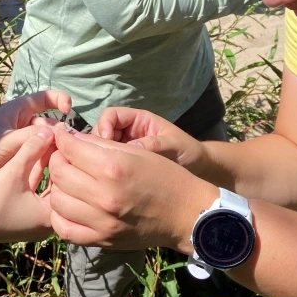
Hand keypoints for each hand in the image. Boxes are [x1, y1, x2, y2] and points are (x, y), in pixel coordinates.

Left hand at [0, 90, 71, 194]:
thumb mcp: (7, 141)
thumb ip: (32, 136)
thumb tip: (58, 132)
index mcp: (15, 111)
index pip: (43, 98)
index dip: (59, 100)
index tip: (69, 110)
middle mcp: (21, 124)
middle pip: (48, 122)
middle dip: (59, 130)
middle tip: (67, 143)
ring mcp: (22, 142)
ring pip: (46, 140)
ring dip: (55, 146)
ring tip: (63, 156)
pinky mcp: (22, 158)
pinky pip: (41, 154)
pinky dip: (49, 158)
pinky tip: (56, 166)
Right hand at [0, 129, 56, 247]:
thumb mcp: (13, 171)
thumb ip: (32, 149)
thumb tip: (49, 130)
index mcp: (51, 217)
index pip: (68, 184)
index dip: (65, 158)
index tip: (65, 139)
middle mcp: (47, 222)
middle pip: (59, 186)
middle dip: (57, 162)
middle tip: (59, 138)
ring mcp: (33, 220)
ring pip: (45, 187)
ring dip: (44, 166)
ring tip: (47, 140)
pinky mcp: (21, 216)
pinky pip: (33, 192)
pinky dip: (34, 175)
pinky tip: (35, 153)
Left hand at [47, 124, 219, 252]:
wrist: (187, 215)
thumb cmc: (165, 177)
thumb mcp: (137, 152)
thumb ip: (101, 144)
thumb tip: (70, 137)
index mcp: (114, 168)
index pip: (70, 148)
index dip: (62, 139)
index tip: (63, 138)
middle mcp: (104, 196)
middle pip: (59, 173)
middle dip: (57, 160)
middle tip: (64, 158)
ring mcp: (101, 222)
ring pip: (56, 200)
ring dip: (56, 187)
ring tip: (67, 181)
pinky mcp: (101, 240)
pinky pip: (64, 229)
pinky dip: (59, 215)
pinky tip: (68, 205)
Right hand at [94, 107, 210, 177]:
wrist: (197, 169)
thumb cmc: (188, 151)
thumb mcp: (174, 145)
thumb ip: (154, 144)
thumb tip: (131, 148)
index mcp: (138, 120)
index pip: (111, 115)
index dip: (105, 125)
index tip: (107, 141)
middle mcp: (128, 132)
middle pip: (100, 132)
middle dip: (99, 144)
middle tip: (106, 161)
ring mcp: (125, 149)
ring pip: (101, 150)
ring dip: (101, 158)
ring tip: (109, 172)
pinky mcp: (125, 165)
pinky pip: (109, 164)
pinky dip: (107, 170)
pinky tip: (112, 180)